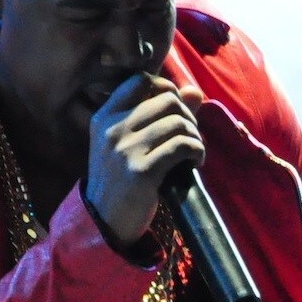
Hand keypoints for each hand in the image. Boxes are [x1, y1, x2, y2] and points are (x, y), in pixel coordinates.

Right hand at [85, 75, 204, 247]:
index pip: (140, 80)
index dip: (167, 89)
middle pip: (167, 100)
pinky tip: (195, 162)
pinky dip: (197, 151)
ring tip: (193, 151)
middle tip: (189, 136)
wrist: (104, 221)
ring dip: (195, 136)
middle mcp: (112, 129)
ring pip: (179, 123)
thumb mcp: (129, 143)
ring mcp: (125, 150)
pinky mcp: (142, 171)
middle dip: (187, 115)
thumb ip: (161, 115)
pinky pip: (183, 146)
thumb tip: (195, 91)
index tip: (175, 110)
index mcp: (105, 117)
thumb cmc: (120, 179)